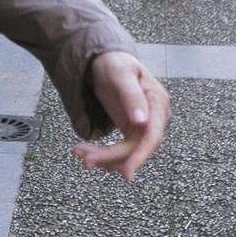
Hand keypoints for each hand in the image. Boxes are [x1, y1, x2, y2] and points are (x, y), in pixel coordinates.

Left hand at [73, 50, 169, 181]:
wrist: (107, 61)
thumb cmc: (115, 63)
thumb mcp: (121, 75)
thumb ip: (132, 97)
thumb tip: (142, 122)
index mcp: (157, 102)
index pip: (152, 137)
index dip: (140, 157)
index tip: (127, 175)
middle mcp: (155, 118)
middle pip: (137, 148)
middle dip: (111, 158)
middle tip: (85, 160)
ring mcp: (144, 127)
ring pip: (127, 153)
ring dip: (103, 157)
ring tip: (78, 152)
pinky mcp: (132, 132)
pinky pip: (120, 150)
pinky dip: (102, 153)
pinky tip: (84, 150)